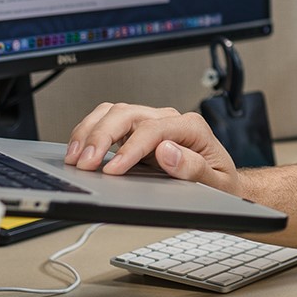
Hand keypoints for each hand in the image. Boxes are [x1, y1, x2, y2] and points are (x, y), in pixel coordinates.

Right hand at [65, 102, 242, 196]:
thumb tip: (168, 152)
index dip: (130, 149)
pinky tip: (79, 151)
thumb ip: (194, 169)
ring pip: (113, 113)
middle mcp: (170, 119)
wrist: (222, 183)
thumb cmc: (220, 183)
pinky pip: (109, 122)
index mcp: (192, 127)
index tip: (112, 170)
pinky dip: (90, 133)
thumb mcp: (217, 184)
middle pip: (128, 114)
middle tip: (84, 164)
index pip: (154, 130)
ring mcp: (151, 123)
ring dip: (89, 132)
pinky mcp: (137, 133)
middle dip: (101, 137)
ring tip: (74, 158)